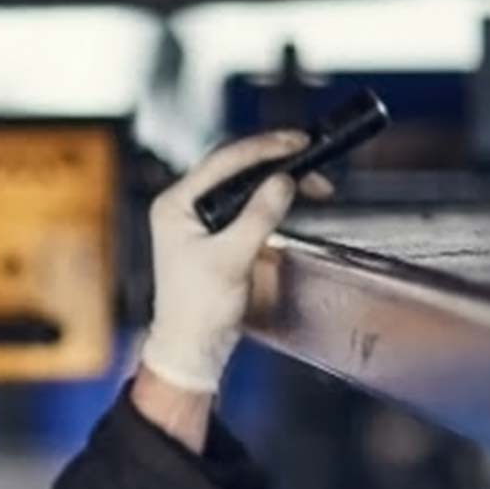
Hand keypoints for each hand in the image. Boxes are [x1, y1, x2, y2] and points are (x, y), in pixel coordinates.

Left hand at [139, 131, 333, 393]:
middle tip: (313, 157)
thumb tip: (283, 182)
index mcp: (174, 204)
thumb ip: (258, 217)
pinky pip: (245, 204)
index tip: (299, 142)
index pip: (223, 161)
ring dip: (278, 180)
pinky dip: (271, 199)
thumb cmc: (198, 309)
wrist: (192, 347)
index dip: (264, 148)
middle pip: (233, 167)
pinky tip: (293, 199)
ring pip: (243, 184)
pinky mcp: (213, 233)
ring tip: (314, 185)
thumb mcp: (231, 259)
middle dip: (275, 161)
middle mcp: (182, 205)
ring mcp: (197, 219)